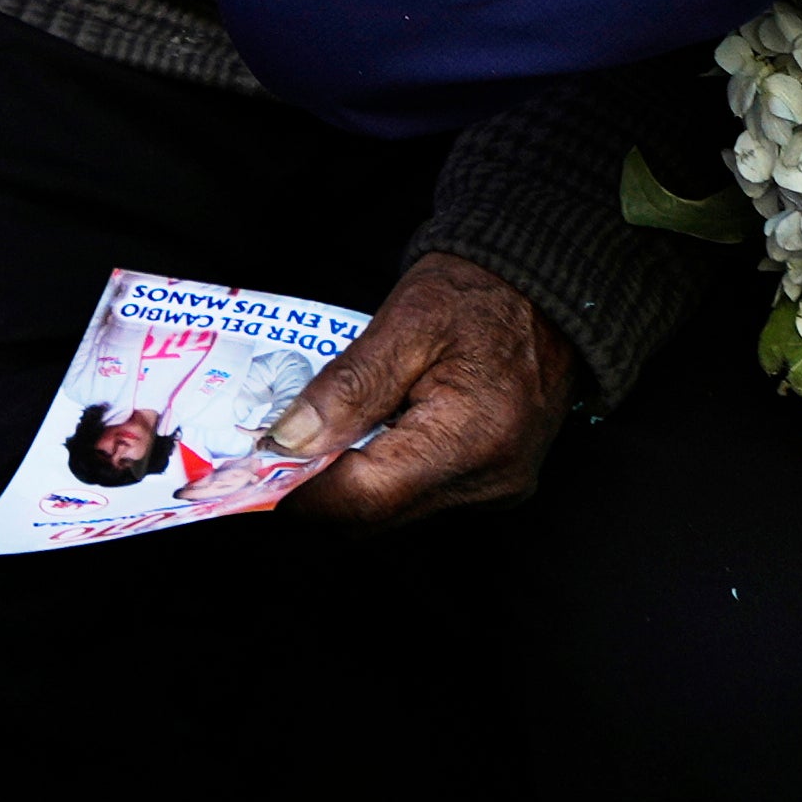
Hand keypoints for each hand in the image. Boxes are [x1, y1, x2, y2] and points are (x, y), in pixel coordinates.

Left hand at [271, 252, 576, 528]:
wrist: (549, 287)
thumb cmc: (482, 292)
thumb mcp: (408, 320)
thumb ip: (349, 385)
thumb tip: (290, 440)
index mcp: (473, 438)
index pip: (365, 498)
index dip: (300, 492)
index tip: (252, 470)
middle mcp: (489, 479)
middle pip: (375, 515)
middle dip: (316, 488)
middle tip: (269, 451)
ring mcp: (495, 487)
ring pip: (393, 511)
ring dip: (347, 481)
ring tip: (314, 435)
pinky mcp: (493, 482)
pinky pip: (418, 494)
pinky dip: (380, 472)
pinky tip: (362, 435)